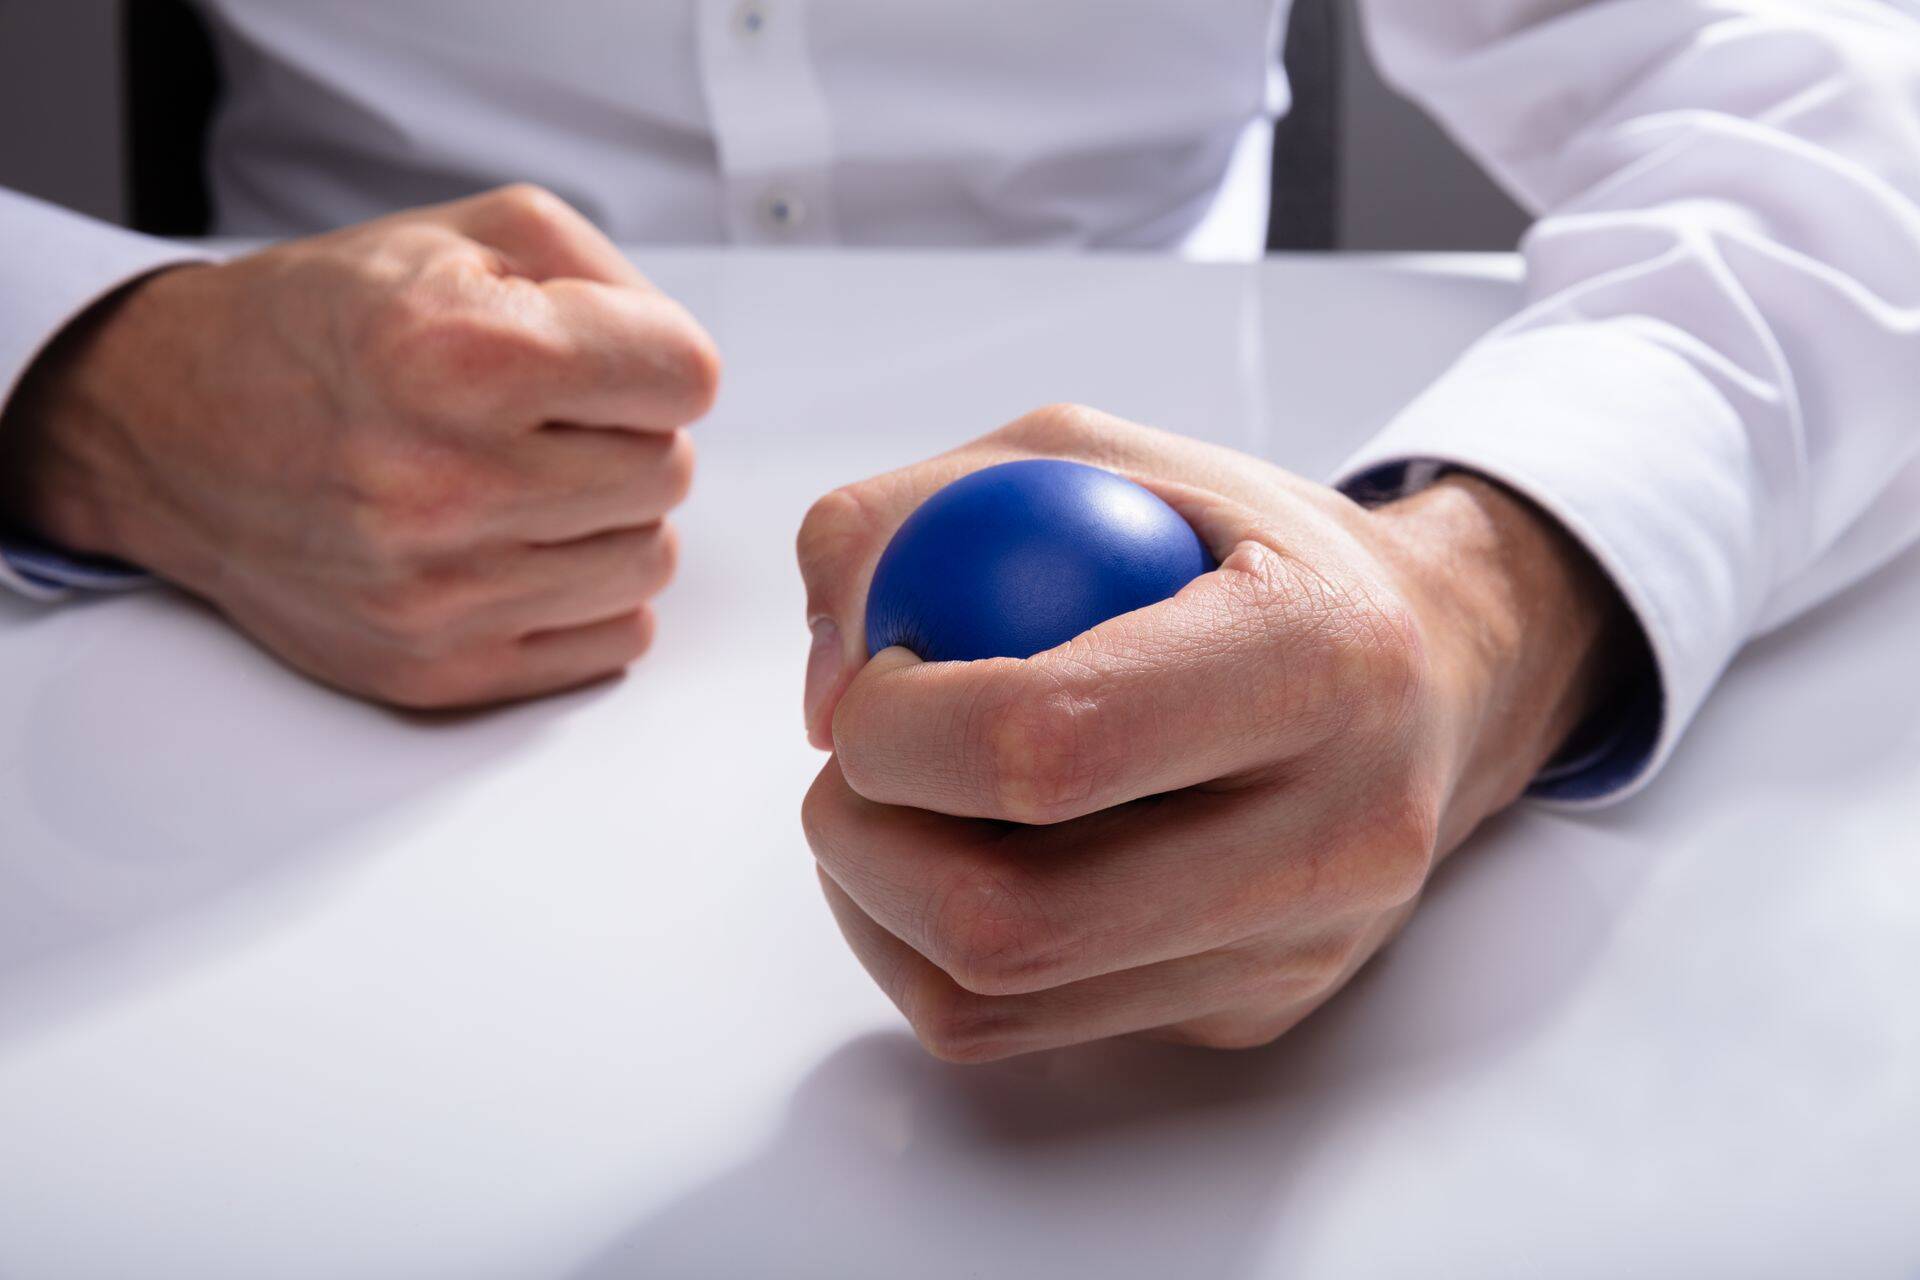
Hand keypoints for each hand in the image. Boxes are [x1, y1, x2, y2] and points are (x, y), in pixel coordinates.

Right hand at [0, 184, 719, 707]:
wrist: (174, 428)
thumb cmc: (324, 328)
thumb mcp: (464, 235)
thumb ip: (607, 278)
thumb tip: (686, 368)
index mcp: (460, 352)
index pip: (686, 376)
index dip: (654, 358)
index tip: (607, 359)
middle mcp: (446, 480)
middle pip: (669, 471)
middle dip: (624, 434)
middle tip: (543, 420)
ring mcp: (440, 591)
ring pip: (649, 561)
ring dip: (609, 517)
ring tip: (525, 481)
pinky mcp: (438, 668)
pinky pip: (613, 639)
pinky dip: (586, 593)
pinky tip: (517, 546)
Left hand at [795, 405, 1630, 1059]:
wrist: (1435, 672)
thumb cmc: (1246, 552)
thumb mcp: (1088, 458)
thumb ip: (914, 519)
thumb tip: (823, 691)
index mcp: (1315, 653)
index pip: (1053, 743)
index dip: (900, 727)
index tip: (872, 681)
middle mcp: (1335, 831)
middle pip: (1012, 921)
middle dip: (862, 842)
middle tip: (852, 765)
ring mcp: (1296, 949)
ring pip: (997, 1002)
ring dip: (877, 905)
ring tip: (892, 805)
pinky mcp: (1252, 1011)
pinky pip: (1024, 1030)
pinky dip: (927, 955)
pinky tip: (944, 862)